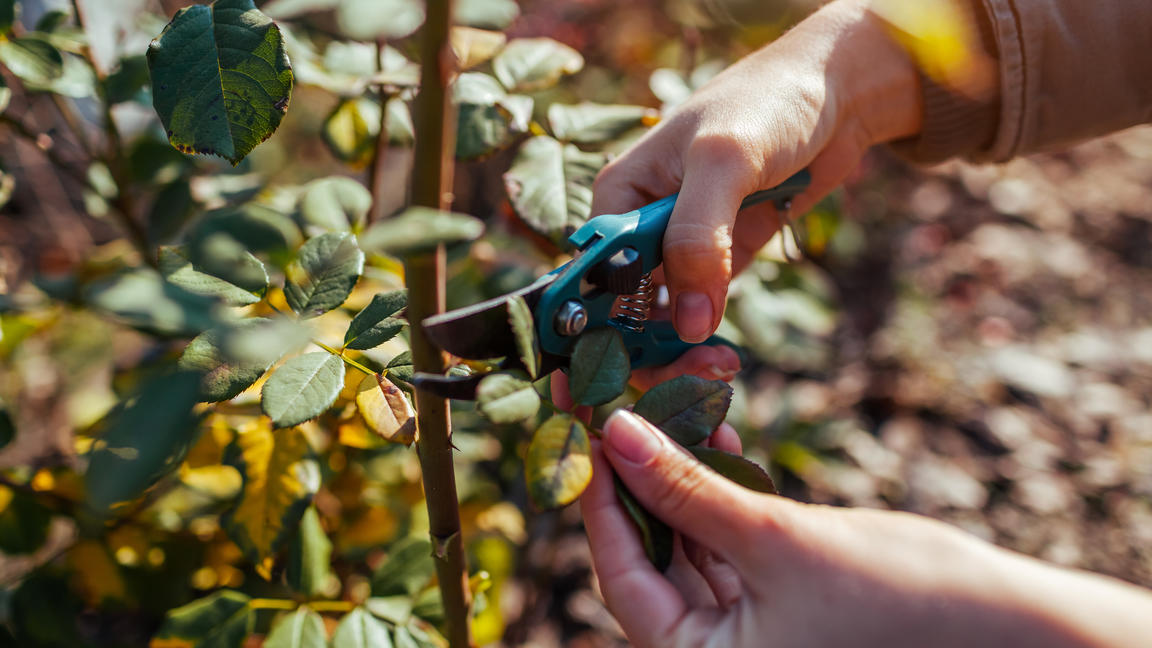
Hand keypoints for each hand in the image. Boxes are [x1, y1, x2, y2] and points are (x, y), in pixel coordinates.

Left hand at [581, 409, 1151, 647]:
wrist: (999, 619)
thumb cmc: (894, 600)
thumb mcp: (774, 540)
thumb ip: (687, 490)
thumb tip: (614, 435)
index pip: (620, 576)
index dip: (601, 500)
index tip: (588, 431)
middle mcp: (712, 646)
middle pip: (648, 553)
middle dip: (638, 476)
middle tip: (620, 408)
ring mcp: (744, 619)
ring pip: (686, 537)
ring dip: (679, 471)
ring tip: (674, 405)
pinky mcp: (774, 589)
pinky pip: (725, 534)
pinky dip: (718, 485)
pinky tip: (715, 431)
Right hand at [591, 0, 922, 342]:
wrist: (835, 94)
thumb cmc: (767, 104)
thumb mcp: (725, 161)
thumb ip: (699, 237)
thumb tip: (687, 322)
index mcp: (620, 195)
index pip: (590, 274)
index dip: (594, 327)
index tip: (614, 370)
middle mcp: (641, 225)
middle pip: (620, 307)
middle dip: (644, 349)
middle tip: (688, 374)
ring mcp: (682, 247)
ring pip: (661, 319)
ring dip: (680, 353)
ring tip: (718, 367)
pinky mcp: (721, 260)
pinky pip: (701, 312)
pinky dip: (706, 341)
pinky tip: (723, 359)